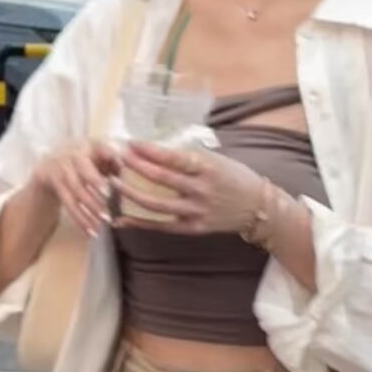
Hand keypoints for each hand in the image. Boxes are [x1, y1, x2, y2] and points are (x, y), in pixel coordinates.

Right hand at [35, 139, 121, 238]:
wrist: (48, 165)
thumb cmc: (86, 163)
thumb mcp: (100, 159)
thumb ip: (116, 165)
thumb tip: (129, 175)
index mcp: (90, 144)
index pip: (100, 147)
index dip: (108, 155)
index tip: (117, 164)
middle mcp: (72, 152)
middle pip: (84, 169)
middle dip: (96, 184)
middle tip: (109, 199)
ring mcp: (59, 166)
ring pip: (76, 189)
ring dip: (91, 207)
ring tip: (104, 221)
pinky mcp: (49, 180)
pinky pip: (67, 202)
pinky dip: (80, 218)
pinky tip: (91, 231)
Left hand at [117, 140, 267, 238]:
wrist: (258, 208)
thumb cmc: (235, 177)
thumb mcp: (217, 159)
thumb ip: (190, 156)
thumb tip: (156, 147)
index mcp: (207, 168)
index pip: (173, 158)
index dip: (149, 151)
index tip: (131, 143)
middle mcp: (201, 190)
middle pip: (161, 179)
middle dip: (135, 167)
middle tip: (118, 158)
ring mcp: (196, 211)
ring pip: (156, 204)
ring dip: (131, 193)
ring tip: (113, 183)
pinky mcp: (193, 228)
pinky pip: (161, 226)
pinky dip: (139, 222)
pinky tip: (121, 217)